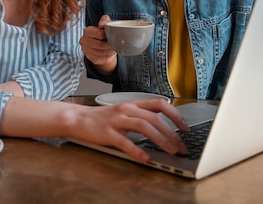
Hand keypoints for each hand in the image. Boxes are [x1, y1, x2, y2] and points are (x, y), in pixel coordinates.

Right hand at [69, 98, 189, 161]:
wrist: (77, 118)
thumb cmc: (101, 118)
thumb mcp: (123, 112)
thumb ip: (140, 116)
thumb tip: (161, 126)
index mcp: (133, 104)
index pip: (160, 104)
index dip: (175, 115)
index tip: (185, 128)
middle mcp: (127, 109)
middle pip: (155, 118)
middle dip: (172, 133)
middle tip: (181, 146)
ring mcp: (117, 120)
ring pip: (144, 126)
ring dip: (160, 140)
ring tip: (170, 151)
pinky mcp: (107, 132)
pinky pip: (125, 142)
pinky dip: (137, 151)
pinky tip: (145, 158)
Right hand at [79, 15, 117, 73]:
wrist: (103, 45)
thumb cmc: (104, 33)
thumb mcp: (106, 24)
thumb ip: (105, 20)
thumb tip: (102, 24)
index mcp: (87, 31)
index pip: (98, 34)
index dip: (107, 36)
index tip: (111, 36)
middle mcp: (84, 40)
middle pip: (100, 45)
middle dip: (109, 45)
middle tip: (114, 44)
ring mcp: (85, 50)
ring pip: (100, 52)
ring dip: (109, 51)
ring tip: (113, 48)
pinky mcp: (90, 58)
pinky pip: (100, 58)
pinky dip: (106, 56)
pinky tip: (108, 53)